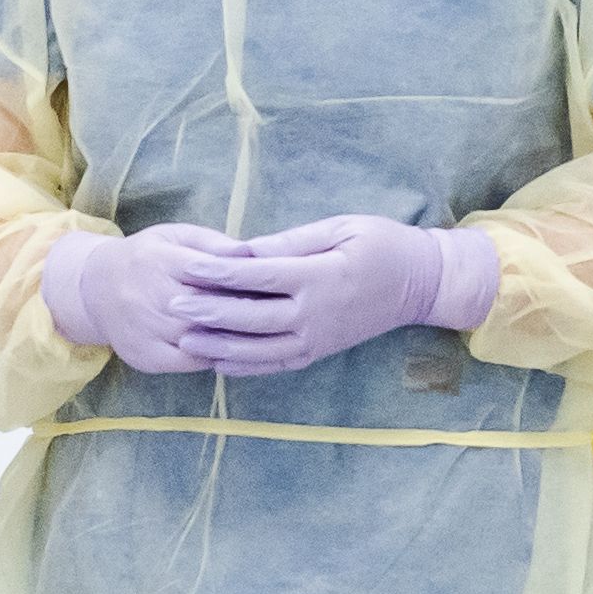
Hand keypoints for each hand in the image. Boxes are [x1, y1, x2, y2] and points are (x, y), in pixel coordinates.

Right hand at [45, 222, 269, 375]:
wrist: (94, 290)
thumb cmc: (147, 257)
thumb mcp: (175, 236)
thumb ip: (213, 244)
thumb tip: (252, 252)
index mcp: (162, 261)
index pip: (214, 274)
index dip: (248, 282)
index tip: (277, 285)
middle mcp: (153, 298)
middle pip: (212, 310)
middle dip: (247, 312)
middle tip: (279, 312)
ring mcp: (148, 332)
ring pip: (204, 340)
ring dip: (236, 338)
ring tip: (265, 333)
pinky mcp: (147, 357)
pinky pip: (191, 363)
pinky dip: (216, 357)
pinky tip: (236, 350)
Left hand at [172, 216, 499, 374]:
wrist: (421, 284)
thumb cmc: (382, 244)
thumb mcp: (339, 228)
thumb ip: (291, 242)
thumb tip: (244, 249)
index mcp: (317, 277)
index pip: (257, 275)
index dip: (217, 271)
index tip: (186, 265)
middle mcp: (313, 315)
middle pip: (250, 317)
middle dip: (207, 311)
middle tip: (171, 303)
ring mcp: (316, 339)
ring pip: (257, 349)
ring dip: (218, 346)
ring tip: (183, 339)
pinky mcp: (318, 352)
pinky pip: (274, 365)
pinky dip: (244, 365)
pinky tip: (217, 360)